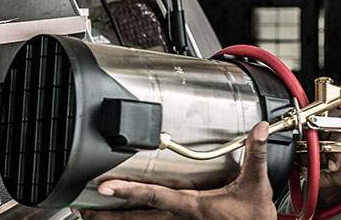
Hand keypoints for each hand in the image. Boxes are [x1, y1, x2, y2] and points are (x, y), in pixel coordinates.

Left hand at [77, 122, 276, 219]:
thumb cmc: (254, 219)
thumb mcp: (255, 187)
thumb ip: (254, 156)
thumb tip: (259, 129)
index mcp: (192, 207)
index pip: (153, 196)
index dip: (128, 190)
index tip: (104, 186)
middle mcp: (181, 218)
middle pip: (135, 219)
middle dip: (106, 216)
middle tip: (81, 208)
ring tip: (88, 214)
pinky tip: (120, 218)